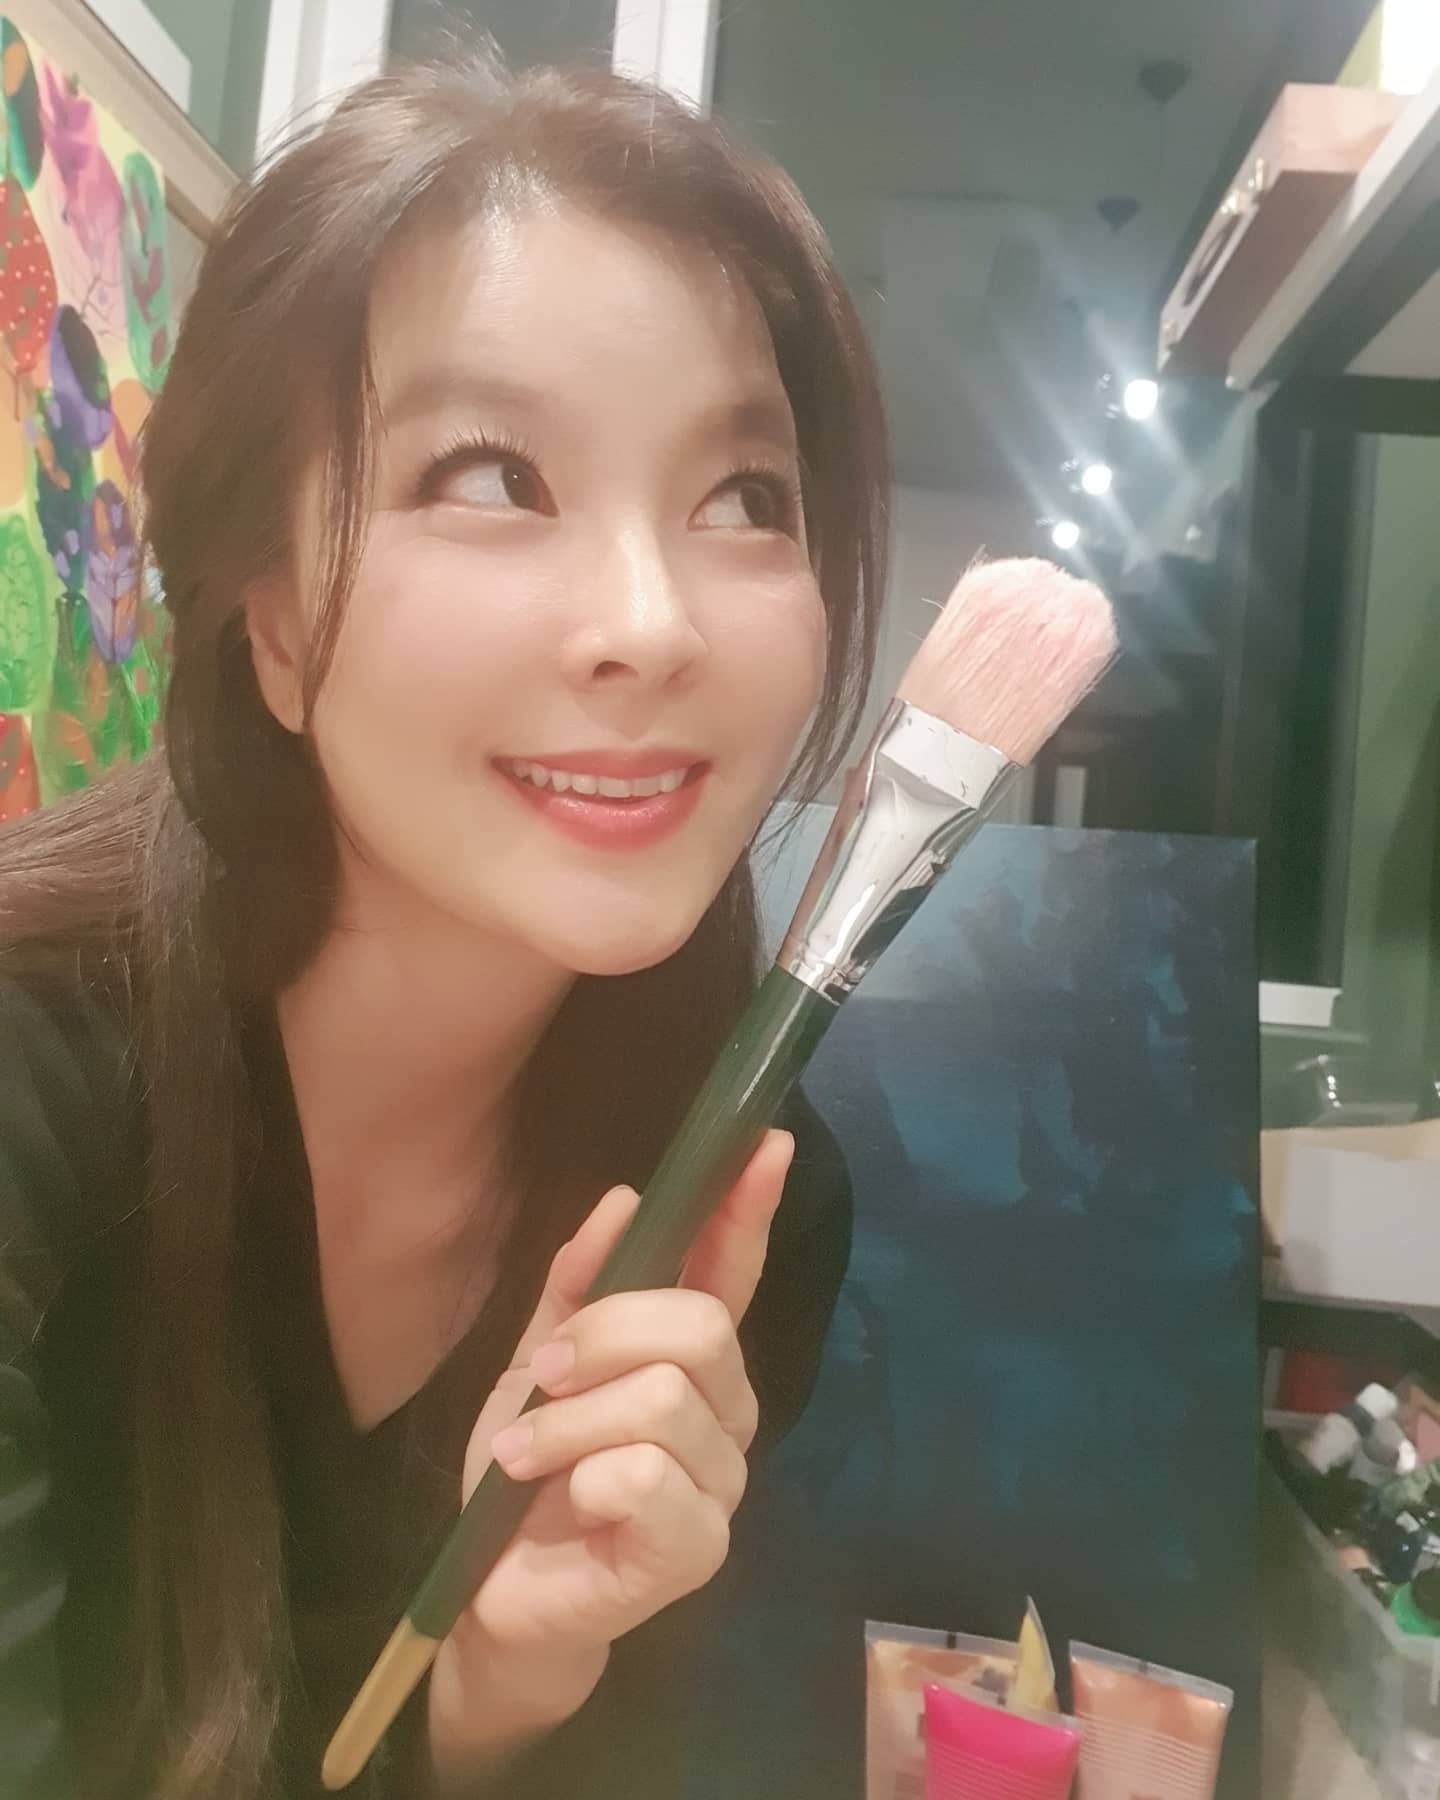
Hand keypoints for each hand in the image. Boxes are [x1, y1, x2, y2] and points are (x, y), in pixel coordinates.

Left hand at [426, 1128, 795, 1778]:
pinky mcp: (697, 1550)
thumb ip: (577, 1287)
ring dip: (568, 1422)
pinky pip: (644, 1475)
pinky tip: (565, 1502)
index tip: (766, 1142)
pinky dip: (581, 1475)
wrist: (492, 1592)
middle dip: (604, 1335)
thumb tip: (626, 1199)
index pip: (736, 1270)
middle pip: (700, 1326)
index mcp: (690, 1358)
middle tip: (543, 1375)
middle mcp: (724, 1411)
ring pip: (662, 1399)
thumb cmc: (526, 1469)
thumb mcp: (535, 1361)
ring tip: (524, 1456)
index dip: (749, 1207)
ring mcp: (720, 1484)